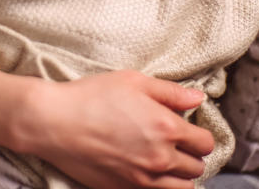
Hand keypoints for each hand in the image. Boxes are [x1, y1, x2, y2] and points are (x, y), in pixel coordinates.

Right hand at [0, 60, 213, 188]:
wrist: (54, 122)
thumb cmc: (91, 97)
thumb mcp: (133, 81)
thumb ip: (171, 92)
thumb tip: (198, 98)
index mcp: (166, 127)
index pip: (205, 142)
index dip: (200, 135)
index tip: (189, 130)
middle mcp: (160, 157)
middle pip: (197, 167)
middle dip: (191, 155)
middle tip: (177, 145)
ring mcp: (142, 179)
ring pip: (182, 188)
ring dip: (180, 176)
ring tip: (167, 163)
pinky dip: (160, 186)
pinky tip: (148, 173)